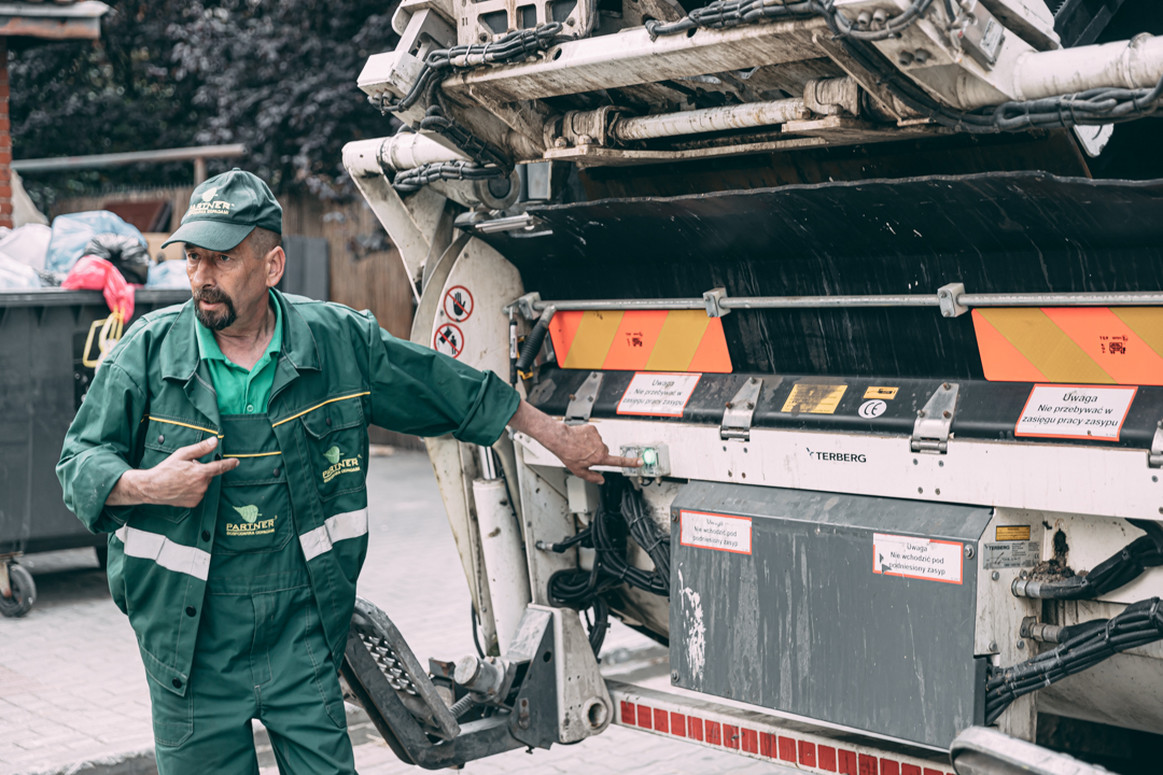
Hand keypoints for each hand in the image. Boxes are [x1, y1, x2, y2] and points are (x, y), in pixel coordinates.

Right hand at [108, 437, 238, 506]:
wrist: (152, 488)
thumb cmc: (165, 470)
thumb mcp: (182, 454)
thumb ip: (201, 448)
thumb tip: (214, 441)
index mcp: (201, 473)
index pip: (220, 467)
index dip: (229, 464)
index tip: (236, 462)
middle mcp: (202, 485)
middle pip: (209, 475)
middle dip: (201, 471)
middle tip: (186, 469)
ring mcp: (198, 495)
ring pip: (203, 484)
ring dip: (197, 480)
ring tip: (181, 479)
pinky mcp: (194, 503)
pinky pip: (198, 493)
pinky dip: (193, 489)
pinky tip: (181, 487)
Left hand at [549, 423, 640, 483]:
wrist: (561, 439)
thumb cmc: (569, 454)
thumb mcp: (579, 471)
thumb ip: (592, 477)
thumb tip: (601, 481)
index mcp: (600, 458)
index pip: (618, 461)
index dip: (630, 462)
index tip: (640, 462)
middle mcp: (601, 447)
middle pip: (604, 452)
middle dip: (597, 454)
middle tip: (585, 454)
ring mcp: (597, 437)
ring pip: (598, 443)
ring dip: (591, 445)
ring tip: (580, 446)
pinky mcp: (593, 429)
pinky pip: (593, 434)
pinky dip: (588, 437)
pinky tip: (580, 439)